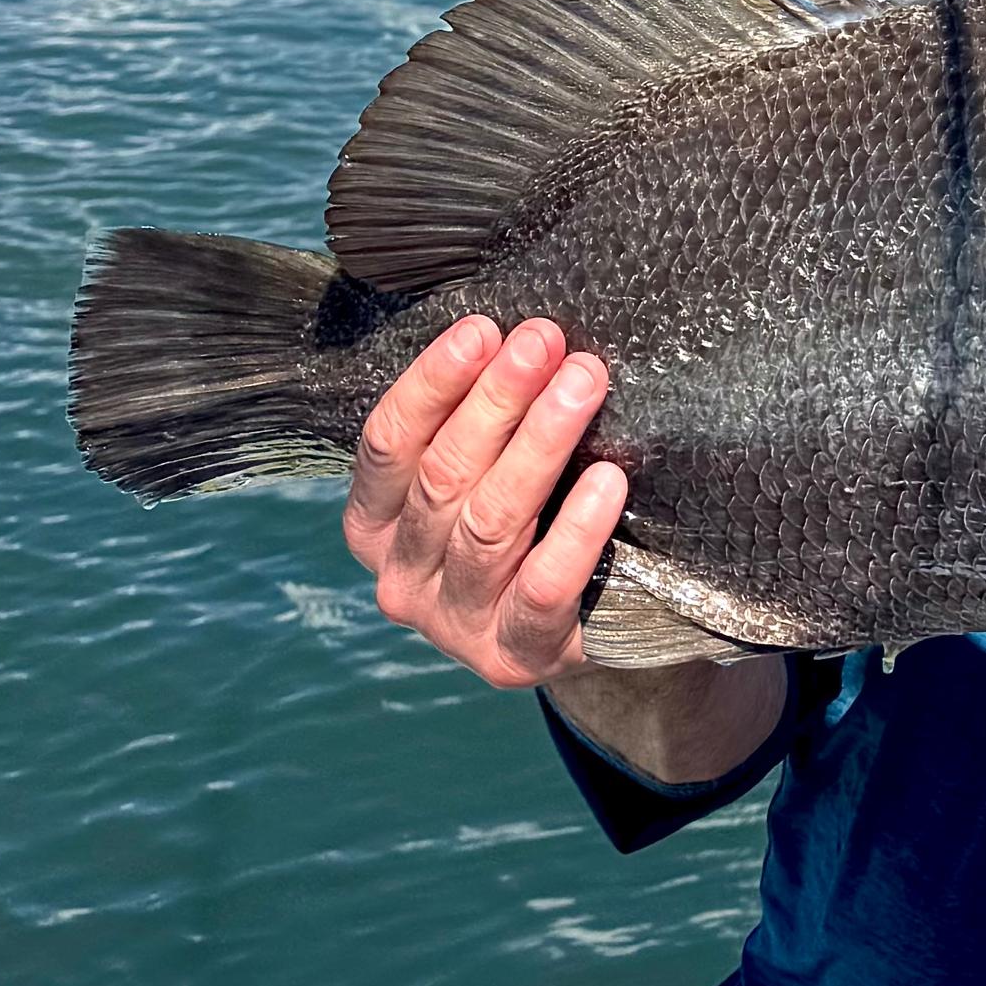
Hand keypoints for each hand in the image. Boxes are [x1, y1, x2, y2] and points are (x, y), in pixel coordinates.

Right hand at [342, 312, 625, 688]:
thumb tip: (514, 334)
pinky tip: (610, 477)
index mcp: (375, 525)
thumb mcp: (483, 472)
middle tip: (544, 341)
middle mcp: (403, 579)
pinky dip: (577, 528)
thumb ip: (478, 421)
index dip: (433, 383)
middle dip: (496, 400)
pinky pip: (545, 587)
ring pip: (489, 523)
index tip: (483, 329)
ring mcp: (456, 625)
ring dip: (539, 443)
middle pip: (442, 476)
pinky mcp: (517, 655)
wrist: (582, 624)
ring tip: (583, 383)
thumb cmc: (527, 522)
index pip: (386, 445)